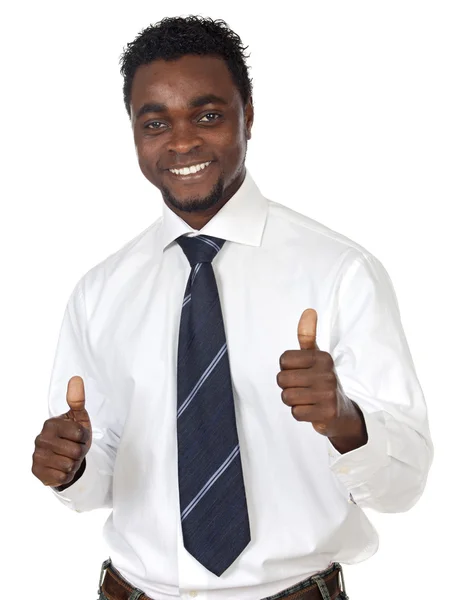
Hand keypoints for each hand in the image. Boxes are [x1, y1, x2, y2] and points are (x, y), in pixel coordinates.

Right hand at [32, 376, 91, 487]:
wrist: (64, 457)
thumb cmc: (73, 435)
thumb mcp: (79, 417)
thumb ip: (77, 399)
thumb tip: (76, 378)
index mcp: (51, 423)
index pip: (80, 433)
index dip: (84, 437)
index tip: (79, 436)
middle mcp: (40, 438)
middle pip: (76, 451)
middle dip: (80, 452)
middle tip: (74, 449)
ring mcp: (37, 455)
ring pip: (69, 465)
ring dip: (73, 464)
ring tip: (68, 458)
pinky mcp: (36, 471)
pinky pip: (61, 477)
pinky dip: (66, 475)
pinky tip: (61, 468)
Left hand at [277, 309, 366, 448]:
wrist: (341, 412)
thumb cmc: (321, 381)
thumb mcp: (315, 356)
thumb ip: (307, 335)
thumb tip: (309, 310)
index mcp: (322, 357)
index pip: (283, 360)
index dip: (286, 369)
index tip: (301, 372)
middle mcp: (327, 373)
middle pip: (282, 379)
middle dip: (287, 386)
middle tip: (303, 388)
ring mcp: (328, 394)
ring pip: (287, 397)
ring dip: (293, 401)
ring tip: (307, 399)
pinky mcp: (327, 413)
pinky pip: (295, 413)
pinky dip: (300, 413)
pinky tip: (312, 410)